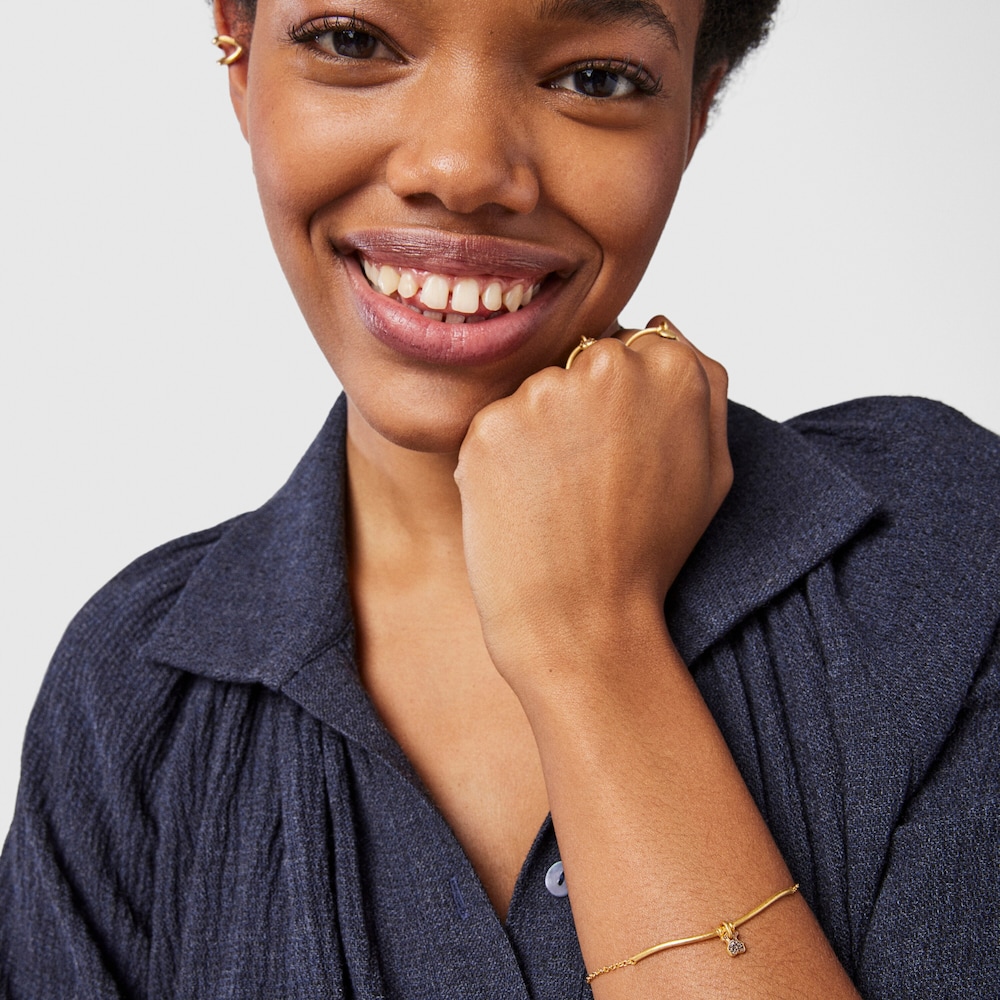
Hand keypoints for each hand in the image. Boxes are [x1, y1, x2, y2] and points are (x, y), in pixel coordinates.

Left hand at [454, 316, 731, 692]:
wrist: (584, 618)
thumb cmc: (650, 550)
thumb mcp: (712, 467)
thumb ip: (702, 384)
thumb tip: (664, 325)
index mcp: (671, 366)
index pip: (628, 347)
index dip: (619, 403)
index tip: (619, 451)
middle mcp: (607, 364)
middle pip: (577, 363)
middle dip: (577, 408)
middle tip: (586, 478)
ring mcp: (544, 393)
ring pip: (532, 395)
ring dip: (537, 433)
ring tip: (556, 497)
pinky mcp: (490, 425)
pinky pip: (493, 428)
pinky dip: (500, 461)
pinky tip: (522, 504)